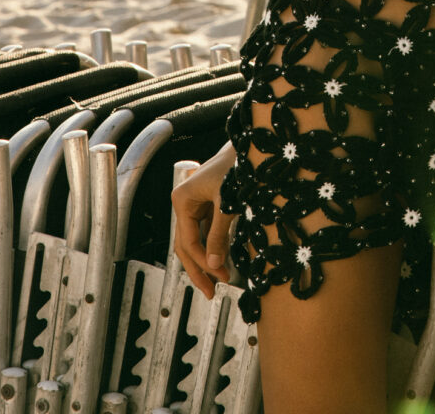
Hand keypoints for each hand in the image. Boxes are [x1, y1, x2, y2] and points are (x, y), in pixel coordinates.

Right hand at [171, 147, 237, 298]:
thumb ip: (218, 234)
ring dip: (206, 259)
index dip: (201, 262)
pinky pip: (207, 232)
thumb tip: (213, 263)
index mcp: (182, 199)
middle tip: (210, 290)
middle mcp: (186, 202)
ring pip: (196, 240)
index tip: (215, 276)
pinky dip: (213, 246)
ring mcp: (196, 204)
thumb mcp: (228, 203)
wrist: (252, 145)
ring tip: (218, 279)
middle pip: (186, 244)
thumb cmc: (236, 165)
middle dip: (198, 268)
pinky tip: (222, 260)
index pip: (187, 241)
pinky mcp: (209, 204)